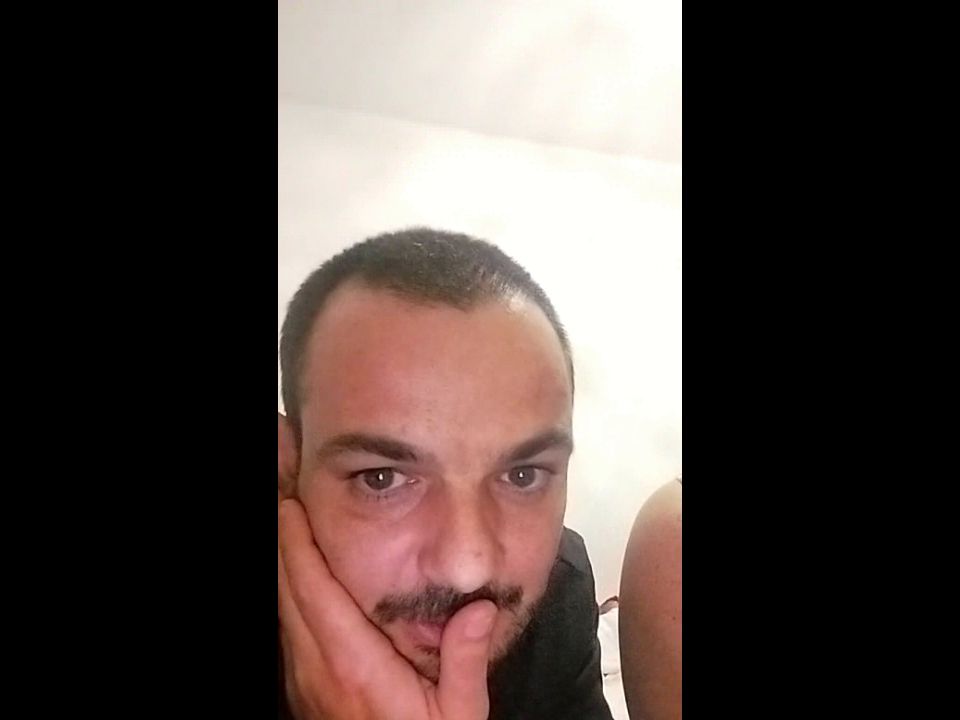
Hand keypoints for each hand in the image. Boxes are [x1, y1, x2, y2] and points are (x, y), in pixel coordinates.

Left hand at [278, 495, 496, 719]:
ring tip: (288, 513)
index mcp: (355, 665)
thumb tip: (480, 608)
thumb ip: (466, 660)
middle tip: (286, 487)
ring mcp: (303, 677)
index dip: (298, 542)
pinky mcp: (302, 686)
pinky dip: (287, 587)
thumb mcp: (459, 715)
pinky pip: (286, 625)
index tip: (293, 503)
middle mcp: (317, 666)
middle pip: (286, 588)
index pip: (314, 590)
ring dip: (282, 559)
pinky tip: (297, 567)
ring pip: (281, 605)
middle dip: (283, 535)